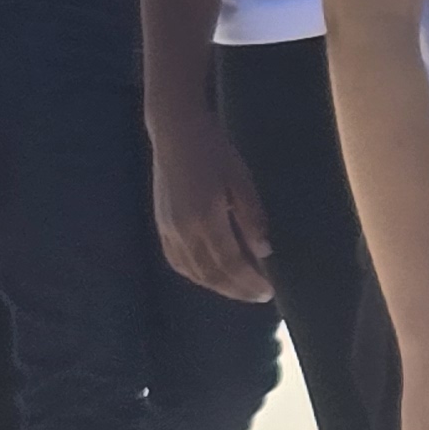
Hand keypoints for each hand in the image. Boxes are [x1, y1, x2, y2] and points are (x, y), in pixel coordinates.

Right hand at [151, 105, 275, 303]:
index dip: (249, 281)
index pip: (230, 263)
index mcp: (206, 218)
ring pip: (192, 271)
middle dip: (236, 289)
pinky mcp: (160, 225)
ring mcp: (168, 229)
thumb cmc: (215, 152)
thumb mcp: (241, 180)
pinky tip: (210, 275)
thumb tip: (263, 251)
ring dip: (216, 285)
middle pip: (210, 273)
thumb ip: (252, 218)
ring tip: (239, 289)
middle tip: (259, 296)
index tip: (268, 291)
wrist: (176, 133)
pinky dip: (196, 274)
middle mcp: (183, 230)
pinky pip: (177, 261)